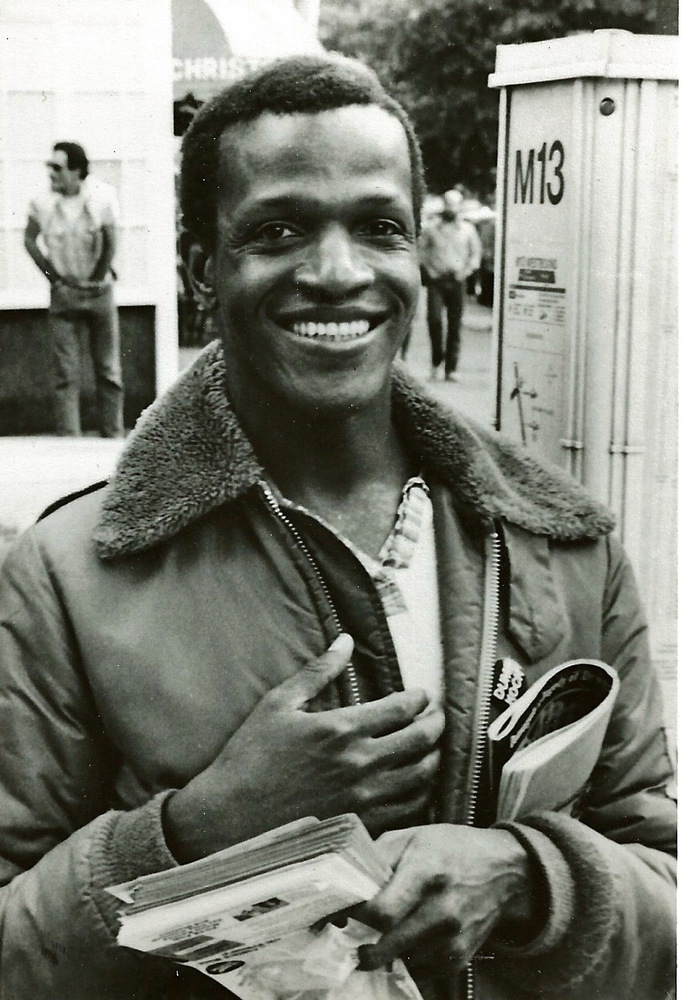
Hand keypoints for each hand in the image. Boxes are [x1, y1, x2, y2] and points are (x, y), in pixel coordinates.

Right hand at [164, 634, 443, 861]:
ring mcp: (365, 798)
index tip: (422, 695)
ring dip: (434, 758)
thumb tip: (345, 640)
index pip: (402, 708)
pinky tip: (416, 783)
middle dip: (436, 724)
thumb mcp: (279, 704)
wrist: (229, 818)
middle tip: (436, 717)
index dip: (420, 698)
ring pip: (423, 776)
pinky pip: (409, 809)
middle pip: (422, 740)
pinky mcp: (363, 826)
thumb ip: (318, 671)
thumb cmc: (249, 757)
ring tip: (431, 748)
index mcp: (342, 728)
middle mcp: (361, 763)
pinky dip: (421, 793)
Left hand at [356, 825, 536, 975]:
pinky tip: (405, 942)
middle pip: (388, 945)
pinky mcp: (460, 958)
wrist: (504, 870)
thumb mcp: (412, 837)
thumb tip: (346, 885)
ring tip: (379, 937)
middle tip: (352, 937)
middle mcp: (442, 910)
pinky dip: (406, 961)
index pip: (382, 911)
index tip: (344, 914)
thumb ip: (376, 858)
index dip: (355, 917)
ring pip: (401, 962)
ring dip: (384, 954)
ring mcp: (453, 939)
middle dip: (362, 946)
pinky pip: (420, 972)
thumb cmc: (451, 848)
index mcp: (426, 872)